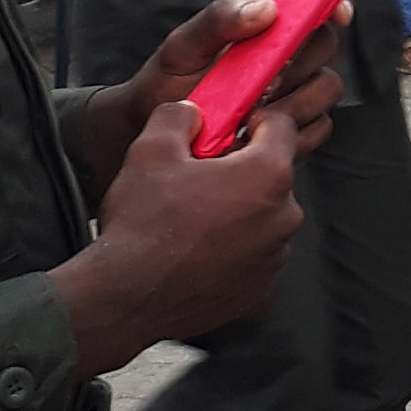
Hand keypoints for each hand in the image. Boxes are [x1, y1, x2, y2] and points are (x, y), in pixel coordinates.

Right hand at [54, 101, 312, 374]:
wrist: (126, 297)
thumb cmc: (142, 224)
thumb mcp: (151, 149)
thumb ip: (179, 116)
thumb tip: (191, 113)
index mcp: (267, 175)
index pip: (282, 127)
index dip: (254, 120)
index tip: (232, 126)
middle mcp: (283, 217)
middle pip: (272, 176)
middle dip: (241, 170)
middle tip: (199, 175)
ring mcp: (273, 258)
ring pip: (263, 217)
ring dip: (237, 211)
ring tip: (192, 217)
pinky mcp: (259, 289)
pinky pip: (252, 254)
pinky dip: (232, 247)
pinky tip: (195, 248)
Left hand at [67, 0, 343, 183]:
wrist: (150, 132)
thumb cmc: (165, 82)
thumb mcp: (182, 45)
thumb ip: (218, 19)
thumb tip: (267, 9)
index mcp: (261, 19)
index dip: (331, 2)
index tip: (337, 15)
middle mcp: (282, 51)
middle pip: (325, 46)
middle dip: (301, 64)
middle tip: (265, 80)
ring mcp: (290, 90)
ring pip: (326, 89)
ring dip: (295, 102)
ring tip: (252, 113)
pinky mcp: (292, 128)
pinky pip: (317, 128)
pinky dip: (292, 134)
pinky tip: (256, 135)